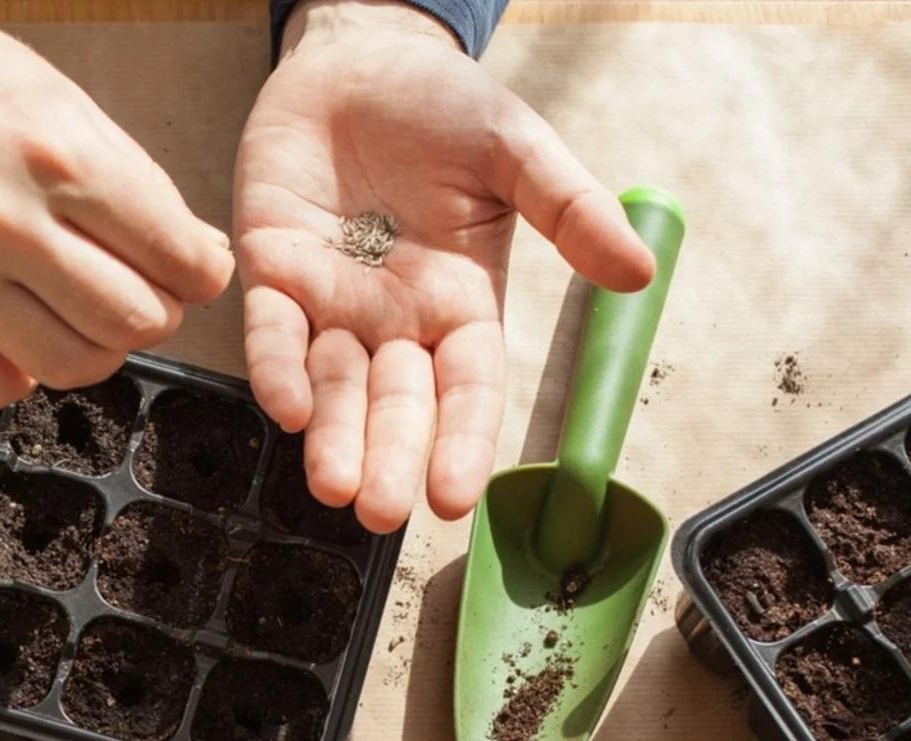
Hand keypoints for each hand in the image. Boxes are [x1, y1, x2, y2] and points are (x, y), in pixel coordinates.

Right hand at [0, 0, 234, 409]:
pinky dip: (17, 374)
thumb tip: (198, 255)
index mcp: (56, 155)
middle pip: (133, 322)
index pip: (178, 259)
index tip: (190, 271)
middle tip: (136, 291)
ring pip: (70, 364)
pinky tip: (14, 332)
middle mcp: (2, 219)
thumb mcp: (57, 99)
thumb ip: (133, 183)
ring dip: (92, 349)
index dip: (199, 274)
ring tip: (78, 314)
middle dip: (152, 312)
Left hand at [234, 0, 654, 532]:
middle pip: (396, 404)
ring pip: (332, 385)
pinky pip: (271, 331)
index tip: (456, 498)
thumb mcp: (517, 151)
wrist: (358, 58)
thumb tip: (638, 272)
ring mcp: (330, 301)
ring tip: (332, 488)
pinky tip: (286, 408)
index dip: (463, 442)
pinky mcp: (271, 270)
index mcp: (461, 304)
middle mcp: (394, 318)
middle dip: (388, 458)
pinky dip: (276, 368)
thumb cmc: (443, 106)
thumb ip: (569, 209)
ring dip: (331, 437)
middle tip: (381, 512)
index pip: (467, 389)